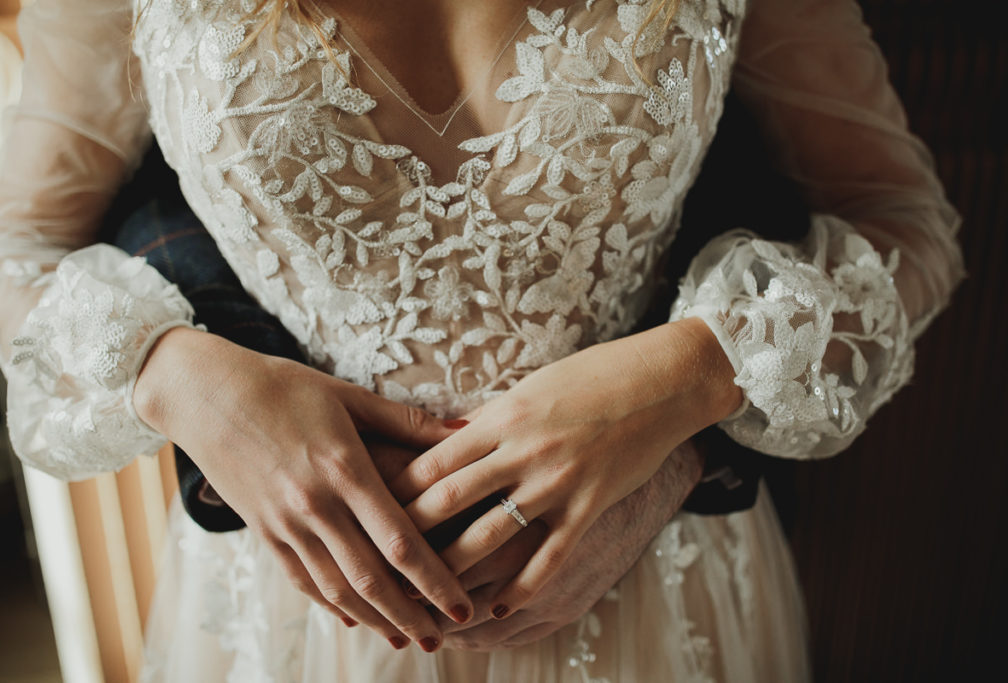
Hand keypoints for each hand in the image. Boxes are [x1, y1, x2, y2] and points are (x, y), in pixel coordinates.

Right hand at [133, 327, 472, 651]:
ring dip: (374, 620)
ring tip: (406, 639)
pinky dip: (330, 605)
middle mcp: (315, 505)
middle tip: (442, 639)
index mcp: (344, 468)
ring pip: (336, 588)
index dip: (436, 579)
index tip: (462, 606)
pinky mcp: (262, 531)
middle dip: (411, 614)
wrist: (203, 392)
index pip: (400, 540)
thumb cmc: (284, 386)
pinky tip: (354, 619)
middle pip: (371, 578)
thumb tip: (464, 431)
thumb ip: (406, 420)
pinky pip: (301, 579)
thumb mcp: (348, 395)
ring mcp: (284, 523)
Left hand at [391, 318, 740, 619]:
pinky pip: (548, 557)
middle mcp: (523, 451)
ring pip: (491, 536)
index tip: (367, 514)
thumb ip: (490, 421)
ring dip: (453, 570)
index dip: (396, 493)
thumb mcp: (531, 388)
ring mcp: (557, 482)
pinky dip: (520, 588)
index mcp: (502, 416)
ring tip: (424, 595)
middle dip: (409, 536)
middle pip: (449, 501)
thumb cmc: (592, 376)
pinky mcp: (590, 506)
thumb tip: (446, 442)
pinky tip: (496, 609)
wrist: (661, 381)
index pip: (433, 460)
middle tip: (377, 563)